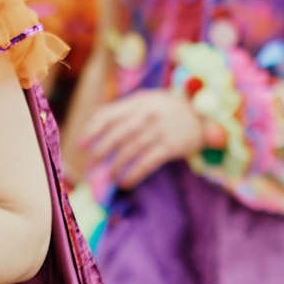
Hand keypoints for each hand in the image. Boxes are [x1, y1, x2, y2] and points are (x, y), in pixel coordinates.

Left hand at [73, 87, 207, 190]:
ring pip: (129, 151)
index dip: (91, 131)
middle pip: (116, 135)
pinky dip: (134, 174)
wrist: (203, 116)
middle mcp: (147, 114)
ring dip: (115, 167)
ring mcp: (159, 130)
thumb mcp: (147, 100)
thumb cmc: (169, 109)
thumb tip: (94, 119)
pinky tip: (126, 182)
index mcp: (138, 102)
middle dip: (100, 152)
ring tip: (109, 178)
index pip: (108, 116)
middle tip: (92, 166)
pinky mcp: (171, 146)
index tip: (80, 145)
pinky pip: (147, 163)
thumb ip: (123, 108)